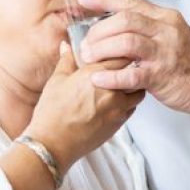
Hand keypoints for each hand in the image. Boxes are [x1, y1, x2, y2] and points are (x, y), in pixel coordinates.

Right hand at [24, 43, 144, 174]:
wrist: (53, 143)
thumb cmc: (52, 113)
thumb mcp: (57, 80)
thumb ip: (67, 60)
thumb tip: (67, 46)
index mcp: (95, 74)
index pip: (120, 54)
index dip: (120, 51)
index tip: (117, 50)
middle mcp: (111, 89)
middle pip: (132, 71)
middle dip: (128, 67)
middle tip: (121, 66)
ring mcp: (118, 107)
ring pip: (137, 90)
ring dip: (132, 85)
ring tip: (121, 84)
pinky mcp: (119, 123)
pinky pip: (132, 107)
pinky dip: (129, 101)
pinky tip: (116, 100)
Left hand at [76, 0, 189, 115]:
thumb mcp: (173, 35)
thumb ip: (149, 28)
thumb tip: (117, 25)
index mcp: (166, 18)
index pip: (130, 3)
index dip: (103, 0)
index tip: (83, 0)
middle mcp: (166, 31)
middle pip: (124, 21)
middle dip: (99, 31)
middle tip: (85, 43)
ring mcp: (165, 53)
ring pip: (126, 43)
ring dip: (101, 50)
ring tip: (87, 59)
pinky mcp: (162, 76)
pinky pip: (131, 75)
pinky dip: (111, 77)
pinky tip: (98, 79)